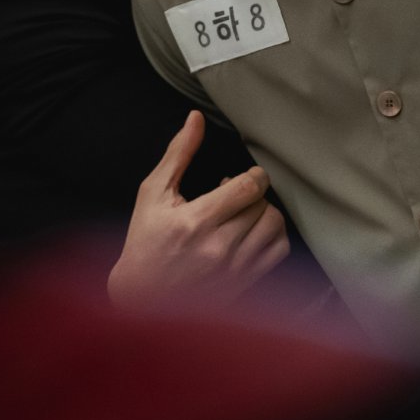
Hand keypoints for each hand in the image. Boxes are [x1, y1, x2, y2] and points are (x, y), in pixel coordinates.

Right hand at [107, 111, 289, 307]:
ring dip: (265, 212)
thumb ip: (178, 154)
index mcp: (195, 221)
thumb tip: (195, 118)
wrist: (141, 301)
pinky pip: (278, 252)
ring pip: (275, 226)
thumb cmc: (144, 243)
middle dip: (254, 193)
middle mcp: (219, 248)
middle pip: (263, 204)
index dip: (253, 174)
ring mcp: (234, 270)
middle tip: (235, 196)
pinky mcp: (243, 284)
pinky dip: (274, 236)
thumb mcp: (153, 193)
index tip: (244, 176)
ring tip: (244, 213)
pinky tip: (254, 233)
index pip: (248, 186)